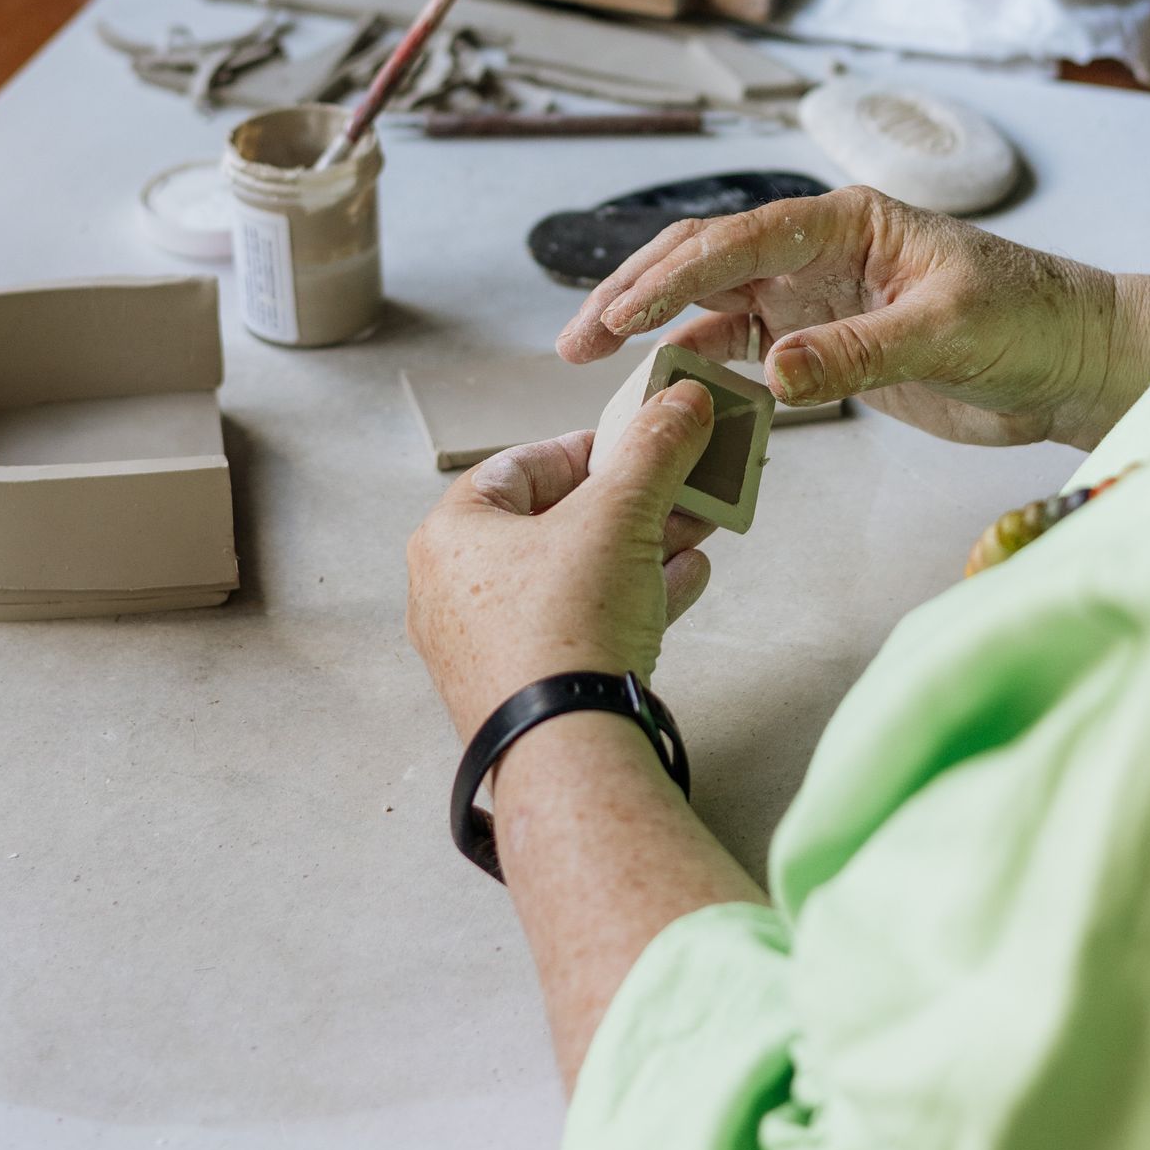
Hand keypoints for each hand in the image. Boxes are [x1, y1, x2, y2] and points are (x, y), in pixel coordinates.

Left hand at [407, 382, 717, 743]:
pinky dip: (630, 599)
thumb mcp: (621, 513)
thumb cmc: (565, 628)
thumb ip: (656, 448)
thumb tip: (683, 400)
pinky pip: (580, 626)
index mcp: (452, 533)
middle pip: (556, 522)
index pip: (523, 464)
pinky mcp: (525, 688)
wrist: (567, 749)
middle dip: (632, 502)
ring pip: (574, 576)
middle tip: (683, 485)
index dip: (591, 446)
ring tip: (697, 531)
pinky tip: (683, 581)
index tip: (641, 440)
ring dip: (641, 549)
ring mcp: (488, 645)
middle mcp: (455, 589)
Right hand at [557, 187, 1116, 447]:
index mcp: (849, 223)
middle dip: (638, 295)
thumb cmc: (1031, 319)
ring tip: (601, 371)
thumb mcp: (948, 331)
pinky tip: (670, 399)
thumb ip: (858, 352)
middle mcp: (823, 252)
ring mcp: (820, 299)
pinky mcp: (830, 347)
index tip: (621, 312)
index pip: (741, 240)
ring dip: (662, 337)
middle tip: (579, 339)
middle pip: (709, 263)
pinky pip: (750, 355)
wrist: (1076, 362)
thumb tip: (772, 372)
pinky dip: (707, 375)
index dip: (673, 276)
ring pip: (718, 310)